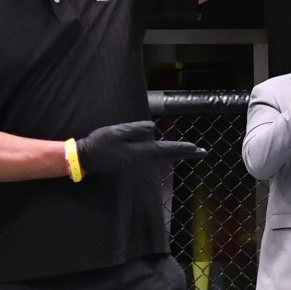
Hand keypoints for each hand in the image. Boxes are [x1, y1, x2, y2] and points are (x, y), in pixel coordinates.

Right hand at [76, 121, 206, 173]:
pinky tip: (169, 154)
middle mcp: (142, 159)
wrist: (87, 158)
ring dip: (178, 155)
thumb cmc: (100, 143)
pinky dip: (167, 156)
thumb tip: (153, 127)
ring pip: (164, 159)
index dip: (180, 148)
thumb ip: (135, 130)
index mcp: (140, 152)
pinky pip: (157, 159)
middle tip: (203, 153)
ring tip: (191, 152)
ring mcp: (139, 162)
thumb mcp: (116, 132)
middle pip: (169, 157)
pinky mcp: (134, 161)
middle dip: (186, 154)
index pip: (165, 149)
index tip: (195, 147)